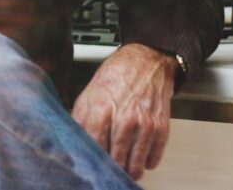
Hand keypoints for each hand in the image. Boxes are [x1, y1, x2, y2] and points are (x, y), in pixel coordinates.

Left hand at [71, 42, 176, 181]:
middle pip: (114, 160)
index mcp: (101, 110)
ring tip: (125, 169)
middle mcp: (123, 119)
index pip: (93, 147)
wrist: (146, 61)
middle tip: (109, 167)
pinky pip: (153, 157)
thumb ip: (80, 117)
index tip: (93, 163)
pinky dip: (147, 162)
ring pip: (134, 164)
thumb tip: (72, 138)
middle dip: (111, 167)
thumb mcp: (90, 92)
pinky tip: (141, 158)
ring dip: (129, 170)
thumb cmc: (117, 75)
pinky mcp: (160, 127)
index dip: (92, 159)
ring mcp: (143, 124)